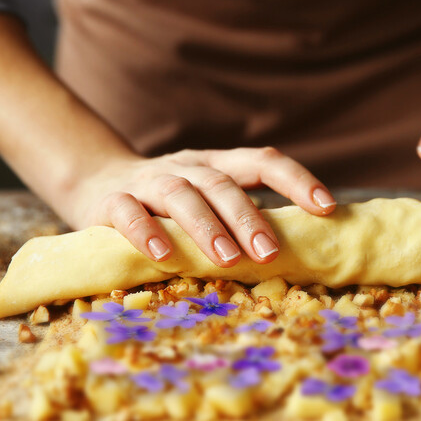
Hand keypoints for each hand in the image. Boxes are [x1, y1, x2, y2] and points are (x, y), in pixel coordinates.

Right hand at [58, 147, 336, 265]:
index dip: (297, 180)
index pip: (263, 161)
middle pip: (222, 184)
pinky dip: (146, 231)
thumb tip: (301, 252)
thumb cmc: (168, 205)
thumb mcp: (207, 201)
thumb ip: (241, 218)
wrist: (93, 182)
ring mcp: (149, 181)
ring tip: (228, 258)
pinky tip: (164, 254)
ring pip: (181, 195)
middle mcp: (188, 167)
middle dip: (249, 218)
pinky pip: (128, 212)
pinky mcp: (111, 201)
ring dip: (207, 226)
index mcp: (218, 165)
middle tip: (270, 253)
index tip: (327, 207)